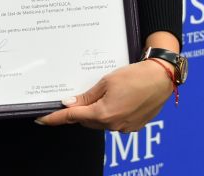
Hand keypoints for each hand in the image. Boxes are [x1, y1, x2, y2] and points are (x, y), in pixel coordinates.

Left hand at [35, 60, 173, 131]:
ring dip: (95, 112)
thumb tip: (70, 104)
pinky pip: (114, 123)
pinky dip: (108, 114)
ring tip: (100, 95)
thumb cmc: (135, 76)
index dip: (55, 118)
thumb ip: (87, 96)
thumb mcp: (106, 81)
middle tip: (75, 98)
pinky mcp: (134, 126)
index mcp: (103, 114)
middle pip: (86, 121)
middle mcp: (113, 125)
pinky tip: (114, 100)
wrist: (162, 78)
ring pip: (100, 122)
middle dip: (79, 111)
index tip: (41, 119)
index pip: (72, 117)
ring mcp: (124, 127)